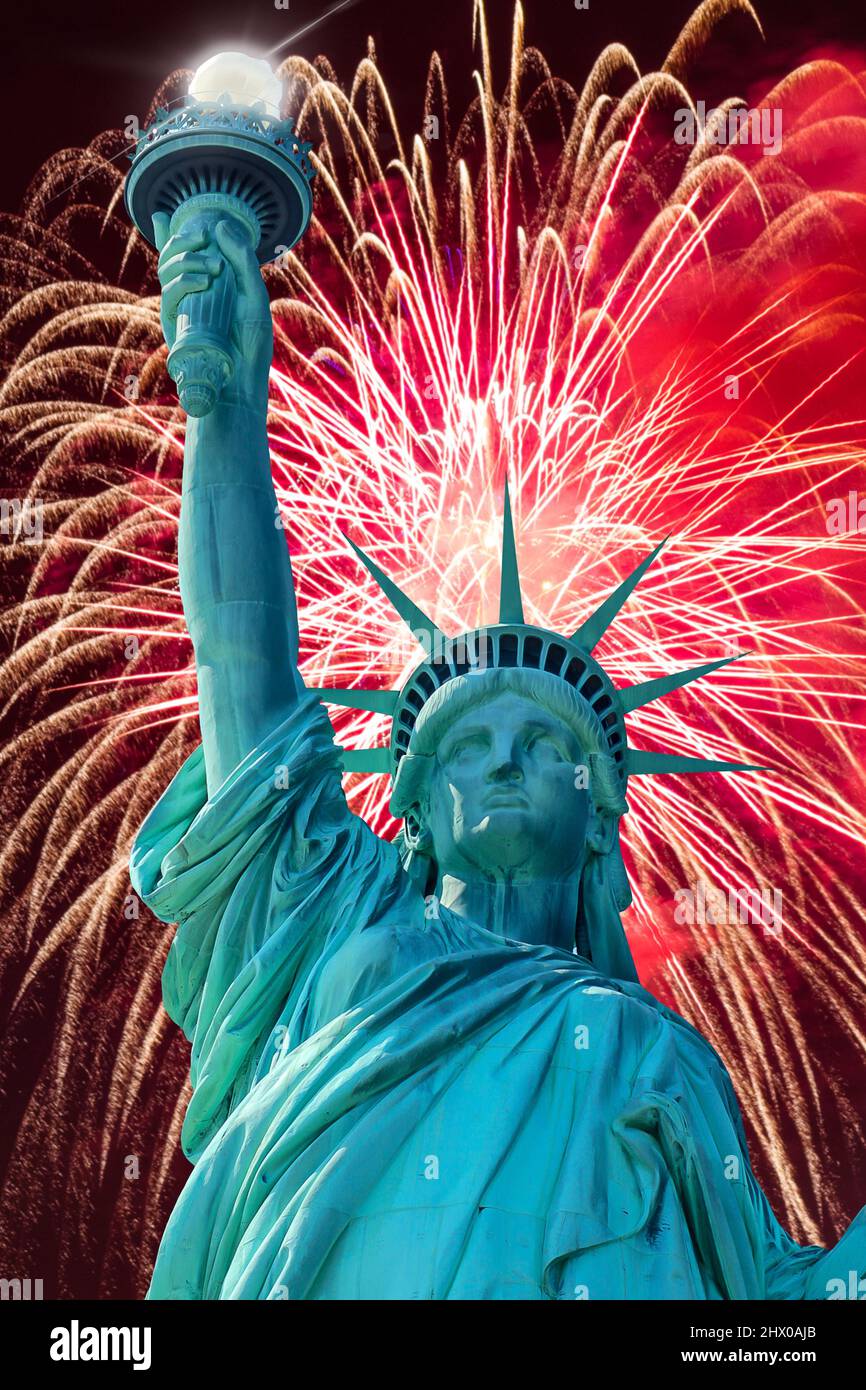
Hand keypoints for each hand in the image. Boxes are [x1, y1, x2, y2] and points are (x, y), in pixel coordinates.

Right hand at [153, 211, 273, 409]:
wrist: (241, 383)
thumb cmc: (251, 344)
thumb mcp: (254, 296)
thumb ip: (242, 261)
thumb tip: (219, 225)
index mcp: (209, 283)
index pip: (184, 253)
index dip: (166, 233)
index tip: (161, 214)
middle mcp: (191, 292)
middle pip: (172, 255)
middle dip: (183, 239)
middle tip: (205, 236)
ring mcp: (180, 307)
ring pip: (167, 270)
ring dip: (187, 259)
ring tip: (213, 267)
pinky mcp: (174, 324)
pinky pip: (169, 295)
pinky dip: (183, 282)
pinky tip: (202, 280)